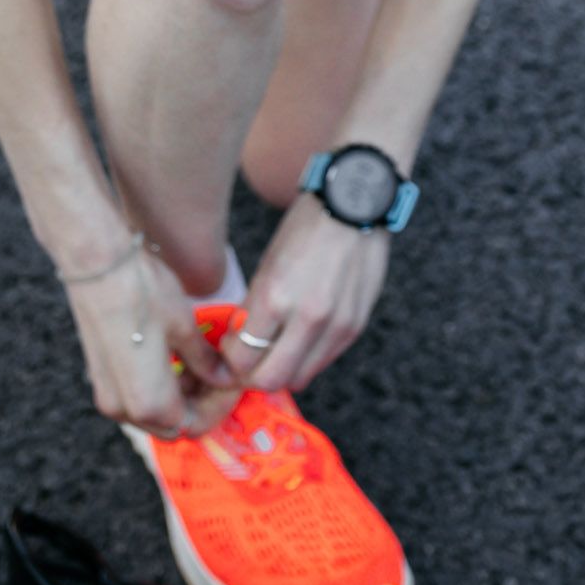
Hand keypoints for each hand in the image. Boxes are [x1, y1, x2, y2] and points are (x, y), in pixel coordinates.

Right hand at [64, 242, 240, 439]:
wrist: (96, 263)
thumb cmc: (142, 292)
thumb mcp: (184, 326)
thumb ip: (206, 361)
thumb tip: (225, 378)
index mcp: (149, 403)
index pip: (194, 424)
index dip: (220, 405)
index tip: (235, 381)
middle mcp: (124, 409)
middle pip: (172, 423)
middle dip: (201, 401)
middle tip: (223, 372)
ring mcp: (108, 394)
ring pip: (153, 411)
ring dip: (181, 393)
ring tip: (204, 360)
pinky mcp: (101, 375)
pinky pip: (137, 395)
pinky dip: (161, 385)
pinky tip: (177, 355)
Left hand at [224, 197, 390, 394]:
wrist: (356, 204)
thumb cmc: (306, 227)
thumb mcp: (268, 264)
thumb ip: (255, 307)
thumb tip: (241, 340)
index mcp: (275, 296)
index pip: (242, 359)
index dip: (230, 360)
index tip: (229, 349)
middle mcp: (306, 318)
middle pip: (269, 380)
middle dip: (252, 376)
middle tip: (247, 360)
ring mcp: (335, 326)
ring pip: (298, 378)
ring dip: (281, 370)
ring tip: (274, 349)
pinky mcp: (354, 328)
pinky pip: (322, 362)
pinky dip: (306, 359)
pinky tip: (300, 338)